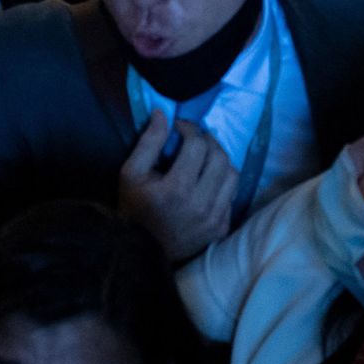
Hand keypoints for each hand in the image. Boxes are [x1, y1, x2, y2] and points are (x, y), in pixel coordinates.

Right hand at [118, 111, 237, 261]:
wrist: (142, 250)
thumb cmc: (133, 207)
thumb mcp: (131, 172)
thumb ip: (148, 142)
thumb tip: (162, 113)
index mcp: (177, 188)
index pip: (197, 145)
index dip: (190, 128)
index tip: (180, 126)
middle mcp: (202, 203)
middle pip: (219, 157)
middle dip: (207, 140)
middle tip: (194, 137)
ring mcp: (215, 217)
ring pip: (232, 174)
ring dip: (219, 159)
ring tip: (204, 156)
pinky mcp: (222, 227)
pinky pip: (231, 194)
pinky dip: (221, 181)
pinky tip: (206, 180)